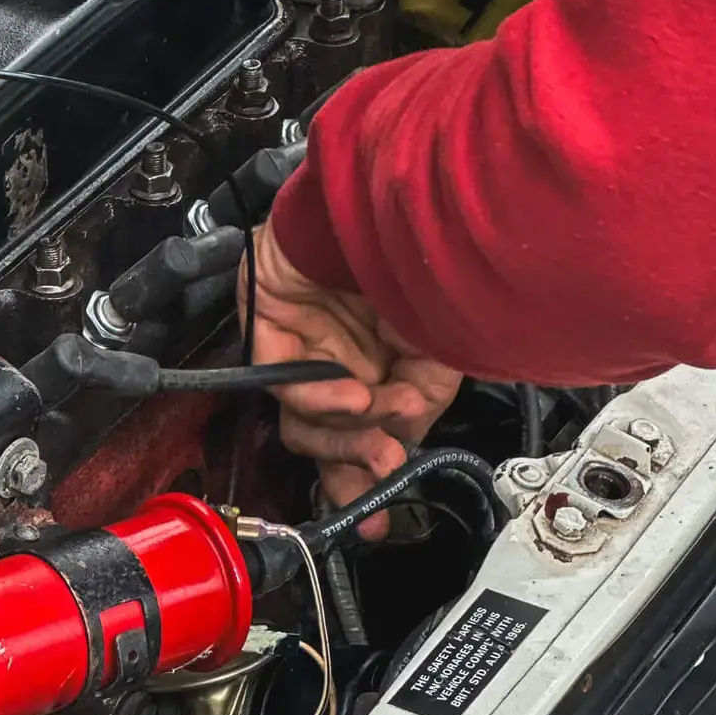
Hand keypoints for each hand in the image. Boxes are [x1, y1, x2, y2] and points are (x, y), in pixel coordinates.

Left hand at [241, 218, 462, 536]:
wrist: (392, 197)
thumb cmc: (425, 253)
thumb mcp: (444, 345)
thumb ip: (423, 401)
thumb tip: (403, 441)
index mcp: (385, 364)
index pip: (370, 435)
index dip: (371, 481)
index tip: (380, 517)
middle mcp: (343, 358)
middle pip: (329, 441)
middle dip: (353, 471)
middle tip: (378, 484)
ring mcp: (306, 345)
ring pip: (304, 424)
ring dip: (343, 436)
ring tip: (374, 424)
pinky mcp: (270, 325)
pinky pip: (284, 381)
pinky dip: (320, 397)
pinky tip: (351, 395)